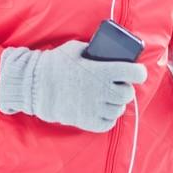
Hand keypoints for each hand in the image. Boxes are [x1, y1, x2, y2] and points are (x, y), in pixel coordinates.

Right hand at [0, 40, 147, 132]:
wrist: (34, 86)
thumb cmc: (54, 65)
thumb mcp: (75, 49)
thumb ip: (93, 50)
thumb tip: (107, 51)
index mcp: (102, 70)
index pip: (134, 73)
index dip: (138, 72)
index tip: (136, 72)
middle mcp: (102, 90)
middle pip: (128, 94)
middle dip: (125, 88)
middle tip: (117, 85)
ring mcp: (95, 108)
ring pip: (119, 109)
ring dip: (116, 103)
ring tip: (106, 98)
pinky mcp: (87, 121)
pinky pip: (108, 123)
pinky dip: (107, 118)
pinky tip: (100, 110)